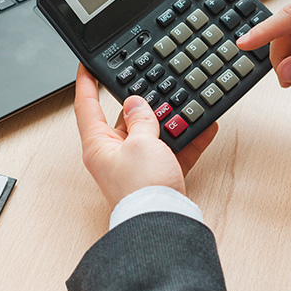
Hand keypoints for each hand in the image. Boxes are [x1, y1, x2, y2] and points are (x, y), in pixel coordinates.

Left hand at [74, 64, 218, 207]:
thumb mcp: (141, 143)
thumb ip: (141, 119)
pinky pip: (173, 151)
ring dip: (170, 121)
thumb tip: (136, 104)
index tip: (87, 66)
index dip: (86, 83)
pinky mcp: (157, 176)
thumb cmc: (142, 189)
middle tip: (155, 85)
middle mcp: (114, 155)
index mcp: (98, 145)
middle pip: (124, 119)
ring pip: (152, 134)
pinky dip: (188, 139)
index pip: (86, 106)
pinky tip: (204, 127)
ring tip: (184, 106)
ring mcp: (136, 166)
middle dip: (142, 103)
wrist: (162, 224)